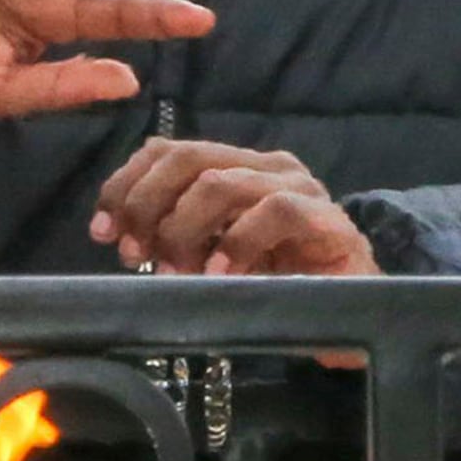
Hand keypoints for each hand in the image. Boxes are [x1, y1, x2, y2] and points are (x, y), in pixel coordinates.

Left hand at [92, 140, 380, 277]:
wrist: (358, 311)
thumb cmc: (279, 283)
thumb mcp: (213, 255)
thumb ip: (174, 235)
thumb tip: (117, 234)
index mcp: (237, 165)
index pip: (168, 149)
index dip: (126, 184)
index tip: (101, 229)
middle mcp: (268, 166)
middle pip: (189, 158)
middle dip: (148, 204)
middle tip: (133, 252)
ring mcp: (303, 190)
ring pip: (224, 182)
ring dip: (185, 228)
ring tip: (175, 271)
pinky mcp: (331, 222)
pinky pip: (277, 213)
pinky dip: (238, 241)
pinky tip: (220, 273)